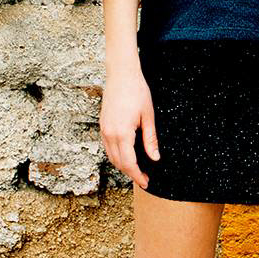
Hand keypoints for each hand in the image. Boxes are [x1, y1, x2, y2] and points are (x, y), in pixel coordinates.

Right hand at [100, 61, 160, 188]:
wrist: (122, 75)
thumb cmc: (137, 92)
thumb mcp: (149, 117)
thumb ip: (150, 140)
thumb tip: (155, 159)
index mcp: (122, 133)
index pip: (129, 163)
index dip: (137, 175)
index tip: (146, 182)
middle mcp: (109, 134)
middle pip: (118, 163)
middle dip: (131, 173)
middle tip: (144, 179)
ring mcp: (104, 130)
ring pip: (111, 157)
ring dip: (123, 166)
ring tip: (137, 170)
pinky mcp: (103, 125)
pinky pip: (107, 147)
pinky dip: (116, 156)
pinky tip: (127, 156)